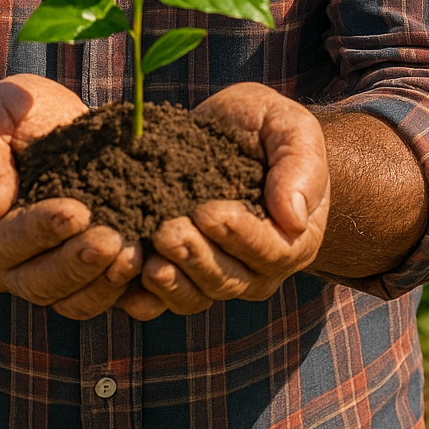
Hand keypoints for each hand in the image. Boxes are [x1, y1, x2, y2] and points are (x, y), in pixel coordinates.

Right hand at [0, 74, 142, 319]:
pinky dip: (124, 291)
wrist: (34, 131)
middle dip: (76, 264)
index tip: (76, 211)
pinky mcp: (77, 276)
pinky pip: (99, 299)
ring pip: (69, 300)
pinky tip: (150, 267)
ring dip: (103, 283)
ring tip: (135, 254)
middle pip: (35, 282)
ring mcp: (37, 275)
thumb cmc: (5, 118)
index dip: (38, 231)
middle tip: (112, 240)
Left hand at [120, 82, 329, 318]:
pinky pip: (163, 300)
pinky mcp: (181, 276)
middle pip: (230, 280)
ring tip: (149, 250)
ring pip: (197, 296)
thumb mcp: (291, 129)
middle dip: (196, 258)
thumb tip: (294, 218)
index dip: (240, 236)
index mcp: (294, 238)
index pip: (272, 252)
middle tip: (168, 230)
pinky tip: (127, 270)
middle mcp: (259, 268)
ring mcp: (218, 277)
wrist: (229, 130)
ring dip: (170, 278)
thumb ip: (300, 167)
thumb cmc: (267, 128)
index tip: (209, 211)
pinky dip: (144, 294)